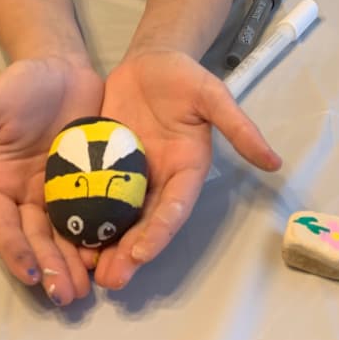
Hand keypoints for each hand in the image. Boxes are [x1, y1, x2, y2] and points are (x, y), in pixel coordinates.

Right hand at [0, 56, 103, 305]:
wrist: (63, 65)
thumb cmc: (20, 84)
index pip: (4, 226)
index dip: (15, 253)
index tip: (31, 275)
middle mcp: (27, 194)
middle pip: (37, 239)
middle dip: (50, 268)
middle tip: (67, 295)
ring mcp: (60, 190)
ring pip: (66, 235)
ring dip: (74, 262)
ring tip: (88, 287)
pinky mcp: (89, 181)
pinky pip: (94, 214)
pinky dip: (100, 236)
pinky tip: (113, 252)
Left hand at [92, 50, 281, 289]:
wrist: (151, 60)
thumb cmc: (185, 77)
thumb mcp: (214, 97)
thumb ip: (239, 128)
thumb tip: (275, 161)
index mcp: (186, 170)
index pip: (174, 208)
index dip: (159, 231)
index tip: (142, 253)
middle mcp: (158, 179)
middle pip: (144, 222)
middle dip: (129, 252)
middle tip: (110, 280)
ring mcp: (129, 174)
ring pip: (117, 215)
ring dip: (104, 243)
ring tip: (86, 267)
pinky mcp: (103, 162)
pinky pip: (93, 191)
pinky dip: (82, 213)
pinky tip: (64, 231)